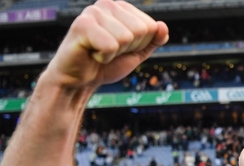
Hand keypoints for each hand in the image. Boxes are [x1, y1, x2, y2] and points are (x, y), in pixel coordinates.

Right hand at [45, 0, 167, 88]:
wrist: (80, 80)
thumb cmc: (106, 64)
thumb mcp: (137, 52)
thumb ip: (153, 40)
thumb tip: (162, 27)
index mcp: (121, 8)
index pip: (151, 27)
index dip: (139, 45)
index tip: (121, 48)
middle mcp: (107, 4)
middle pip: (140, 31)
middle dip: (128, 49)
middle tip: (109, 51)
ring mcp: (93, 12)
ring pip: (125, 38)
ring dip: (114, 53)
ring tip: (99, 51)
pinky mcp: (82, 24)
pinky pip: (110, 46)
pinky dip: (103, 57)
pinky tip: (91, 53)